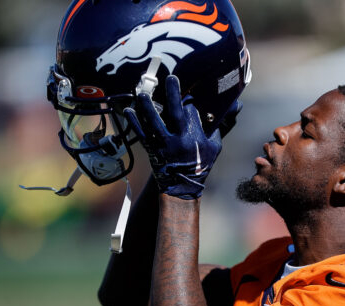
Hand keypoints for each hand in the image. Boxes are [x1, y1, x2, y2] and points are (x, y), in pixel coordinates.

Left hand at [124, 75, 221, 198]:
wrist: (182, 187)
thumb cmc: (200, 166)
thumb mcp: (214, 148)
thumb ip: (214, 130)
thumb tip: (216, 114)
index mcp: (194, 137)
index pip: (192, 113)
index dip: (190, 101)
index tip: (189, 94)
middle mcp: (178, 139)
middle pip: (175, 112)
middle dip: (173, 94)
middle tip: (171, 79)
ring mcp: (163, 144)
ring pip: (153, 121)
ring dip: (147, 106)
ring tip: (142, 93)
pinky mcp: (152, 149)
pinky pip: (141, 133)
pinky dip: (135, 122)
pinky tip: (129, 110)